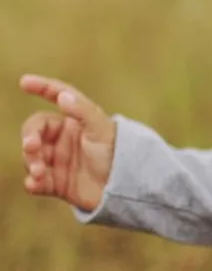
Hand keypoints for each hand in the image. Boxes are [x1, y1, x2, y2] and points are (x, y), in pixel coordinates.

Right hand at [19, 75, 115, 211]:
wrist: (128, 188)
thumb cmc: (118, 154)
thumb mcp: (102, 130)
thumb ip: (83, 112)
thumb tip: (62, 96)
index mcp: (76, 121)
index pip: (57, 98)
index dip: (42, 87)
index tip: (24, 82)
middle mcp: (64, 138)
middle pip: (35, 130)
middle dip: (29, 137)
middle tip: (31, 146)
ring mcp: (59, 160)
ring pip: (32, 156)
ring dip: (31, 162)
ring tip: (39, 171)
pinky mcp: (56, 183)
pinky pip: (36, 182)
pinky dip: (32, 183)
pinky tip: (35, 183)